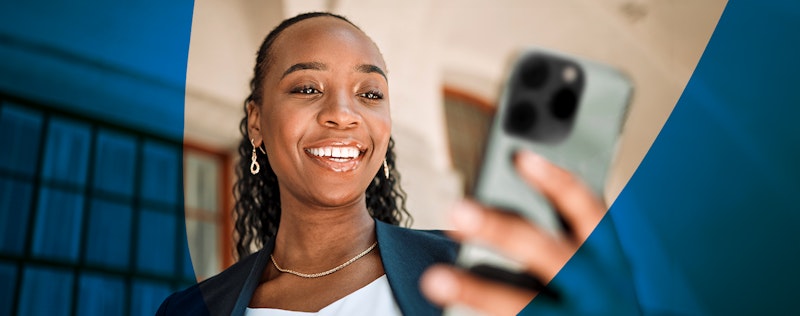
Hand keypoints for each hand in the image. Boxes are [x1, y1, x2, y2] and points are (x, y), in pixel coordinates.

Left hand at [420, 150, 637, 314]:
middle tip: (457, 211)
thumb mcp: (604, 268)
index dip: (555, 181)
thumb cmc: (609, 302)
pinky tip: (448, 315)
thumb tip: (509, 200)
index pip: (585, 209)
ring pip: (522, 303)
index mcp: (609, 257)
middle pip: (545, 251)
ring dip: (476, 290)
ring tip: (435, 279)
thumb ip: (570, 238)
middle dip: (501, 230)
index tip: (521, 157)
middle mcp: (597, 286)